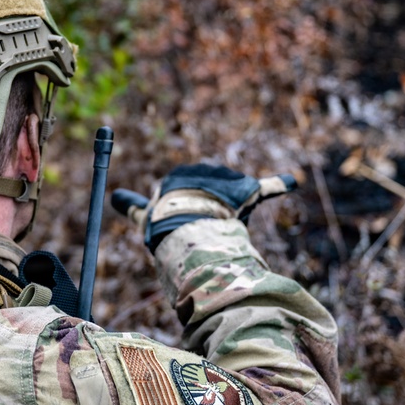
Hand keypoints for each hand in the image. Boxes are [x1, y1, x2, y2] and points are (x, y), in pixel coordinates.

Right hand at [112, 164, 296, 252]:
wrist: (186, 225)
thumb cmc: (162, 221)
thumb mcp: (145, 214)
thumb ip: (132, 206)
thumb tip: (112, 197)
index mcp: (178, 178)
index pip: (183, 196)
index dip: (183, 215)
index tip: (182, 226)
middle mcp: (202, 172)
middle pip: (208, 196)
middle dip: (207, 213)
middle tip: (199, 232)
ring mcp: (224, 180)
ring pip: (230, 198)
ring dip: (228, 213)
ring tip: (218, 230)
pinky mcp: (245, 189)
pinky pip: (264, 186)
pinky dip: (278, 183)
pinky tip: (292, 181)